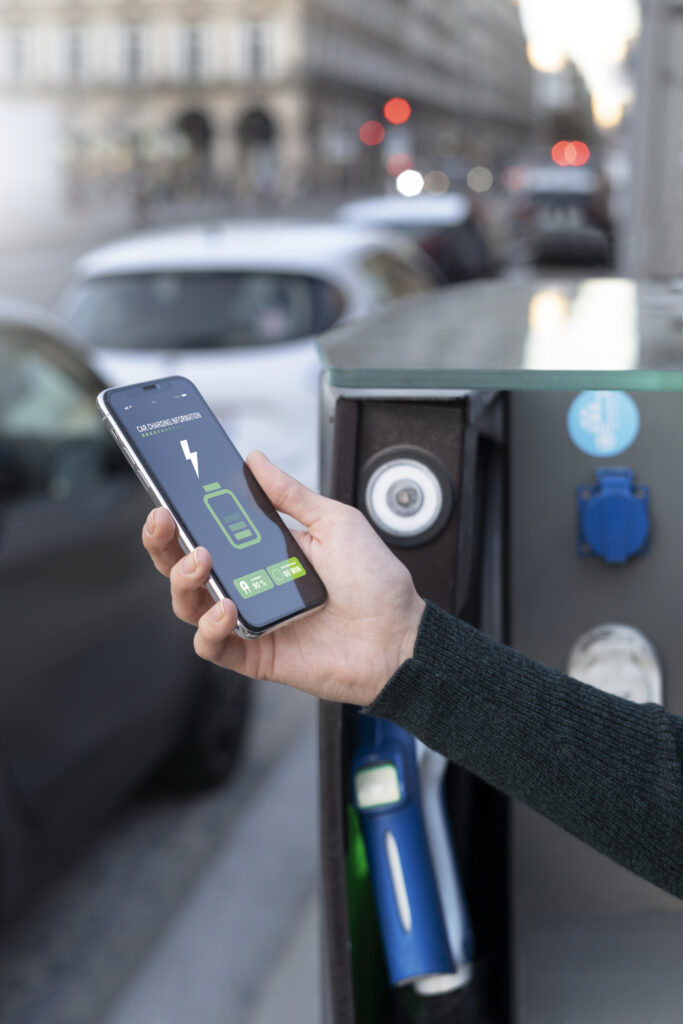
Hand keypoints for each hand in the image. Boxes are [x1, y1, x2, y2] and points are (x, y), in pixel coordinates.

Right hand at [142, 451, 424, 706]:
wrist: (399, 636)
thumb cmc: (375, 583)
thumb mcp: (335, 522)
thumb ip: (291, 494)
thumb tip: (256, 460)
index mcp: (263, 551)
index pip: (208, 531)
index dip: (181, 515)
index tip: (167, 492)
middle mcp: (249, 584)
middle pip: (184, 566)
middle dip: (163, 543)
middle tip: (164, 520)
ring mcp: (248, 620)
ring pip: (190, 605)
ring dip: (182, 580)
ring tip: (199, 560)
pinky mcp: (255, 654)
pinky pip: (213, 645)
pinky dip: (211, 627)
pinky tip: (227, 607)